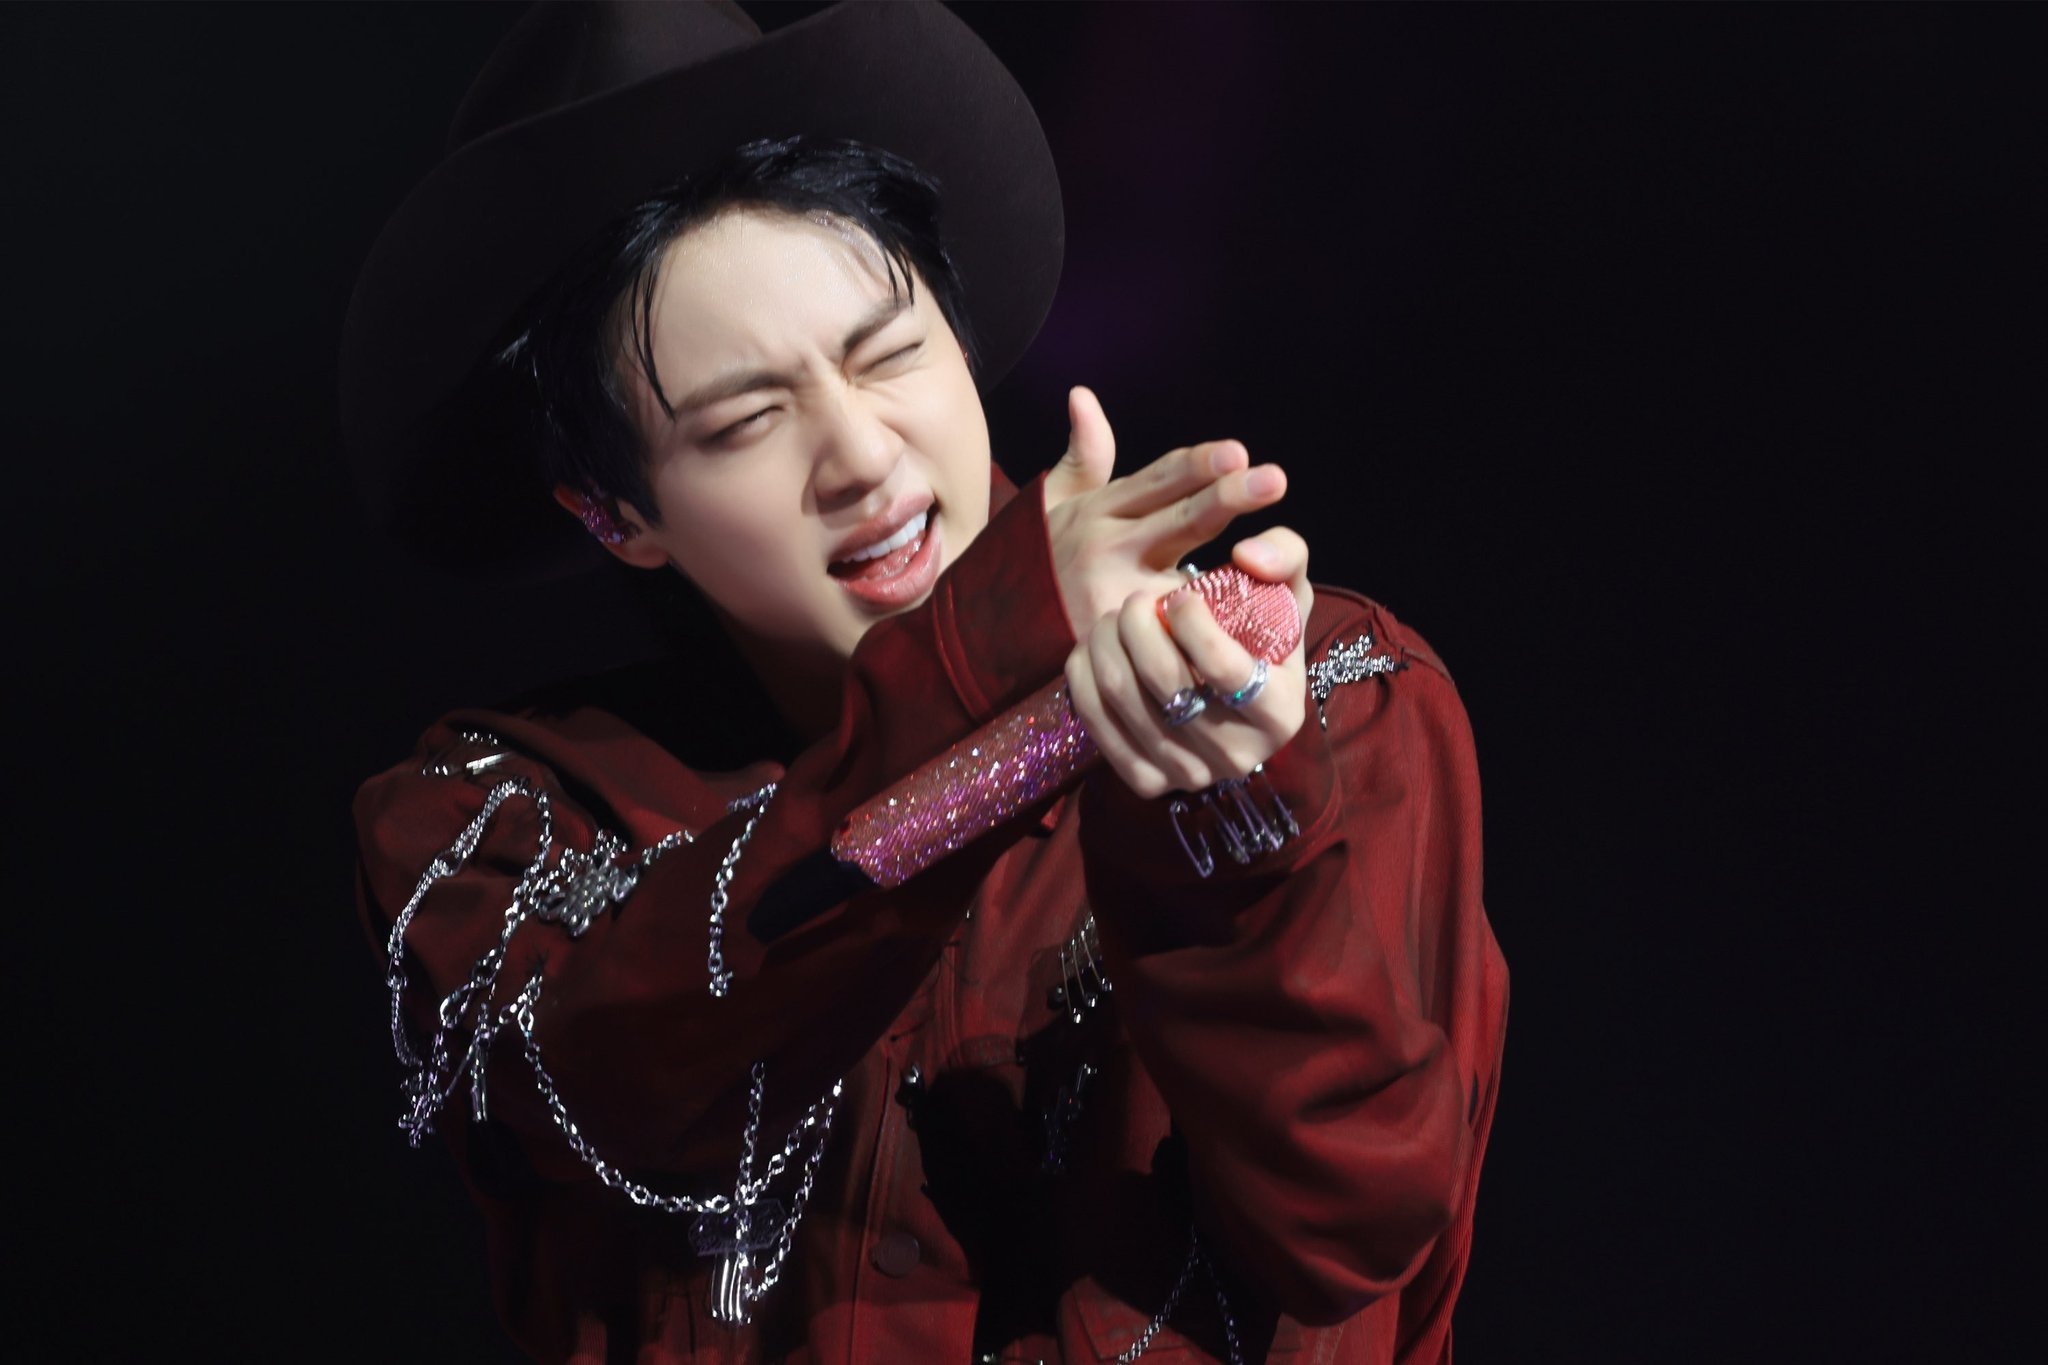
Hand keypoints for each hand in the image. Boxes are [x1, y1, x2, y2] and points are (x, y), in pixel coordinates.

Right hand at [1042, 386, 1287, 639]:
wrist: (996, 631)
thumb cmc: (1039, 560)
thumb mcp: (1052, 504)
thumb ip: (1083, 456)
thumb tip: (1083, 396)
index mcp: (1098, 511)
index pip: (1157, 480)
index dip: (1197, 465)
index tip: (1237, 451)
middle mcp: (1108, 550)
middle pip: (1180, 520)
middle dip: (1228, 498)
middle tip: (1273, 479)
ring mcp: (1116, 598)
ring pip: (1185, 579)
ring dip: (1232, 569)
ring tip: (1280, 558)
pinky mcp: (1123, 643)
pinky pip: (1175, 630)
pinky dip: (1210, 624)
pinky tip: (1252, 616)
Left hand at [1064, 528, 1313, 800]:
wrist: (1227, 699)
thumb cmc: (1258, 638)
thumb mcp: (1286, 593)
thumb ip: (1285, 555)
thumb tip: (1246, 554)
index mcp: (1280, 714)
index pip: (1224, 669)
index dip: (1191, 622)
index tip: (1178, 597)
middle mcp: (1238, 756)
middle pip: (1163, 680)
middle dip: (1136, 624)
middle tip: (1134, 602)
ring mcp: (1189, 775)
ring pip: (1121, 695)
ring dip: (1106, 641)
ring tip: (1113, 619)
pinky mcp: (1145, 781)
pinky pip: (1095, 721)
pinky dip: (1084, 675)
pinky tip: (1093, 650)